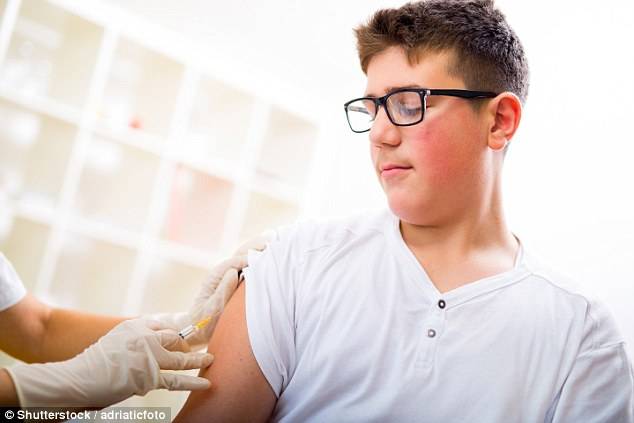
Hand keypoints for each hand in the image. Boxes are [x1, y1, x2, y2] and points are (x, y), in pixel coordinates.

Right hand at [6, 318, 212, 407]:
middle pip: (177, 339)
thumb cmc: (95, 362)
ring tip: (212, 359)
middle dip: (193, 342)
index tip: (192, 334)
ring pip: (181, 358)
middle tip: (209, 340)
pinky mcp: (149, 376)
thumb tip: (154, 343)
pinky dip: (194, 381)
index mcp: (138, 325)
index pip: (166, 327)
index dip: (179, 334)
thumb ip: (137, 339)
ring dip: (199, 360)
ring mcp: (149, 356)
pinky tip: (208, 382)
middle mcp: (146, 336)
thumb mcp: (117, 339)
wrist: (79, 377)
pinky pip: (177, 380)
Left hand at [154, 232, 271, 349]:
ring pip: (245, 256)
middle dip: (256, 245)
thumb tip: (233, 272)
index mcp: (215, 276)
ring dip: (258, 247)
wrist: (197, 328)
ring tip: (274, 239)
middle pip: (240, 253)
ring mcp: (229, 275)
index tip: (264, 255)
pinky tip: (269, 252)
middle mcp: (222, 272)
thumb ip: (222, 290)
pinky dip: (258, 256)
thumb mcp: (212, 309)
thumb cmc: (204, 321)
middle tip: (273, 237)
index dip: (249, 257)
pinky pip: (248, 265)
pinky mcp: (235, 279)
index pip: (234, 262)